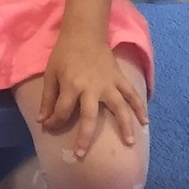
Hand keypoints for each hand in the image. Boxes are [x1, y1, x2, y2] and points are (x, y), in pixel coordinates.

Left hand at [38, 32, 146, 159]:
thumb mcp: (51, 74)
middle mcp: (91, 87)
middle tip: (81, 154)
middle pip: (89, 117)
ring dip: (125, 125)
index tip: (49, 127)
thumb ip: (48, 98)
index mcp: (71, 85)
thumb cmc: (64, 54)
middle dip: (84, 137)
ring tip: (130, 143)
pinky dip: (140, 106)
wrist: (84, 33)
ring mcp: (108, 83)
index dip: (54, 122)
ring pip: (119, 107)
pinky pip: (132, 94)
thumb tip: (42, 120)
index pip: (62, 111)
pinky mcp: (119, 78)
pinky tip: (145, 122)